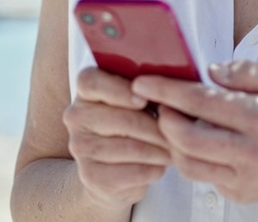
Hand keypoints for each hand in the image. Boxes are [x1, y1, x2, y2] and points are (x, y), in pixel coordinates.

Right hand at [63, 66, 170, 209]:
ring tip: (175, 148)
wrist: (113, 172)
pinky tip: (161, 165)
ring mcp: (80, 147)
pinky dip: (154, 169)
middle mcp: (76, 117)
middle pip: (121, 118)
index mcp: (86, 90)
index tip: (144, 100)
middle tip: (180, 131)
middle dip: (157, 127)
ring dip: (160, 149)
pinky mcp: (91, 176)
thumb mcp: (136, 102)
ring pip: (131, 147)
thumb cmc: (132, 126)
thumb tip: (170, 93)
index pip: (91, 82)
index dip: (119, 90)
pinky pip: (133, 171)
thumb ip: (146, 90)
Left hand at [131, 60, 257, 205]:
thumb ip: (246, 72)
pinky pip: (200, 175)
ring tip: (171, 121)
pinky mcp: (236, 194)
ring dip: (170, 140)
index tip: (144, 82)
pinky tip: (190, 140)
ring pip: (186, 163)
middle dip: (162, 118)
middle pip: (186, 138)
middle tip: (155, 104)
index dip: (167, 91)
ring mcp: (242, 177)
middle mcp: (250, 152)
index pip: (201, 101)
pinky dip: (188, 156)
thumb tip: (210, 71)